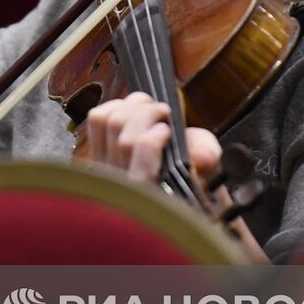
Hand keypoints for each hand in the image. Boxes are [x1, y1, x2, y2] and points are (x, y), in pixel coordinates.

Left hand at [80, 92, 221, 185]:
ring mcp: (105, 171)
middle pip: (124, 139)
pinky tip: (131, 110)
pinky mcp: (97, 155)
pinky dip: (114, 106)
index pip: (141, 171)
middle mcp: (123, 187)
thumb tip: (203, 156)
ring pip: (107, 123)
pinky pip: (96, 120)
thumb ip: (207, 159)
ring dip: (131, 105)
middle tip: (163, 111)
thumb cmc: (185, 178)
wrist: (167, 185)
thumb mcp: (206, 171)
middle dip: (146, 113)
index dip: (152, 141)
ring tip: (149, 107)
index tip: (167, 130)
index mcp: (152, 197)